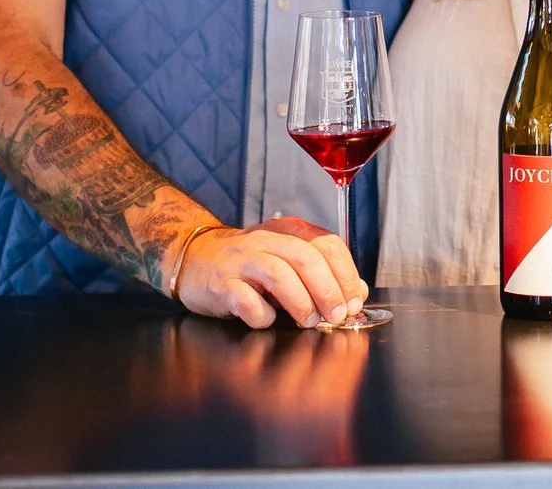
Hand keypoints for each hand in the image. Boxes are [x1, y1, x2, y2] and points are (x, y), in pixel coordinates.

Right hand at [174, 219, 369, 328]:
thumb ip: (322, 272)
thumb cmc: (248, 265)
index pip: (327, 244)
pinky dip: (263, 316)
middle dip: (328, 290)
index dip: (346, 274)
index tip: (354, 300)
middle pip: (306, 258)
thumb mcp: (286, 259)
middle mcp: (265, 240)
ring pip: (279, 275)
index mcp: (287, 230)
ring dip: (301, 302)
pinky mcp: (220, 284)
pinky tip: (268, 319)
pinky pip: (247, 301)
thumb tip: (357, 292)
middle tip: (337, 315)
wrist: (194, 257)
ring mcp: (241, 260)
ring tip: (309, 320)